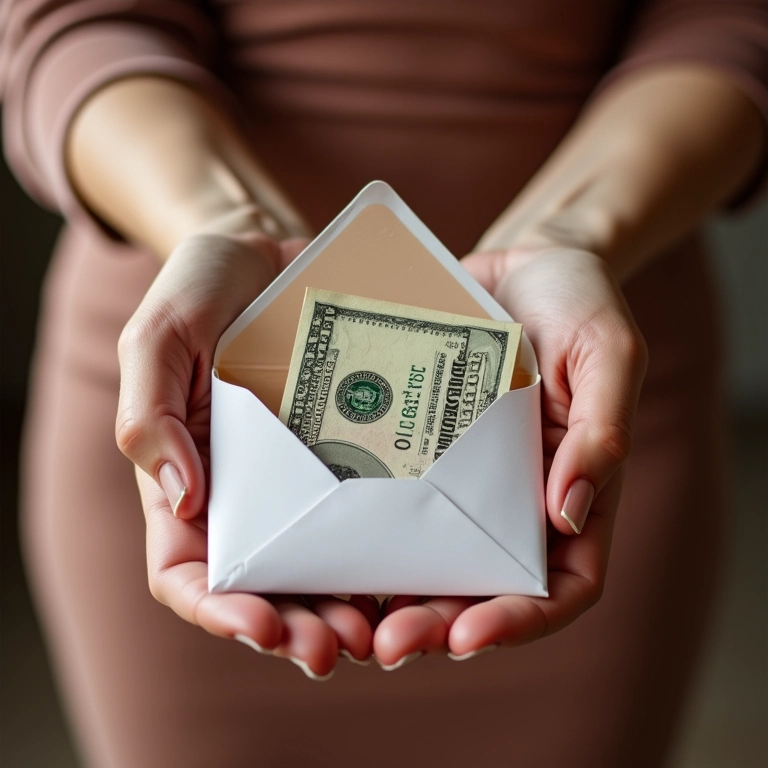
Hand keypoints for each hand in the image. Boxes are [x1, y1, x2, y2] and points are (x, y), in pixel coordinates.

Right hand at [117, 225, 377, 678]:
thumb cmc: (204, 289)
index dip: (219, 611)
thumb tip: (182, 499)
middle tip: (338, 646)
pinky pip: (370, 512)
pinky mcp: (354, 452)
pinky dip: (386, 550)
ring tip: (383, 629)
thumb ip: (151, 412)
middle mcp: (249, 493)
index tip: (261, 628)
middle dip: (297, 625)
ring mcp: (305, 478)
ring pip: (323, 565)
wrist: (272, 253)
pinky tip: (416, 566)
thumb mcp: (160, 335)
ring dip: (348, 606)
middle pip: (265, 586)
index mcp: (190, 479)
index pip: (190, 571)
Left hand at [373, 247, 646, 665]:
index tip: (472, 635)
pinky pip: (389, 498)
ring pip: (429, 558)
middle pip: (482, 589)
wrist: (518, 262)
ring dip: (391, 597)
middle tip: (387, 645)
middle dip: (438, 624)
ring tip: (347, 619)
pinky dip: (364, 533)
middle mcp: (513, 499)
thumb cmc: (576, 302)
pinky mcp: (415, 448)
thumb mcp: (607, 352)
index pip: (561, 585)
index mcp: (570, 491)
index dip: (521, 620)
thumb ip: (601, 429)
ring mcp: (460, 478)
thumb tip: (571, 517)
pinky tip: (328, 545)